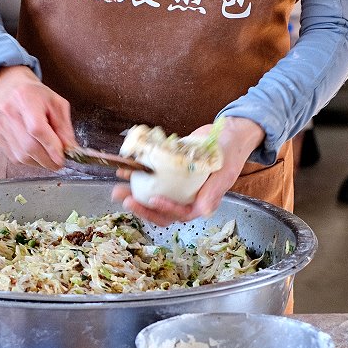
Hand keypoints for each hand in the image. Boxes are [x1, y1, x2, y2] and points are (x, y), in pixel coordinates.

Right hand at [0, 65, 77, 170]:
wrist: (12, 89)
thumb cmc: (37, 97)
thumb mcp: (57, 105)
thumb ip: (65, 128)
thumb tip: (70, 150)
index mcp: (26, 98)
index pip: (37, 128)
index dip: (51, 147)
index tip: (61, 159)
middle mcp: (8, 111)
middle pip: (29, 146)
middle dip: (47, 160)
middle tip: (58, 163)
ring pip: (21, 156)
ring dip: (38, 161)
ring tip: (47, 154)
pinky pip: (13, 157)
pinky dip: (27, 159)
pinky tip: (34, 150)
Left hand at [111, 117, 264, 225]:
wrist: (228, 134)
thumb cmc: (230, 154)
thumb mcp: (224, 174)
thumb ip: (212, 193)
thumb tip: (203, 212)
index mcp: (200, 203)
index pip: (179, 214)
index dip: (164, 209)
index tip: (152, 199)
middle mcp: (185, 198)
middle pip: (161, 211)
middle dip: (141, 208)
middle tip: (125, 199)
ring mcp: (175, 187)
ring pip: (152, 197)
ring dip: (134, 195)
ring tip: (117, 189)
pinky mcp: (168, 174)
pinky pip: (150, 179)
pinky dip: (136, 177)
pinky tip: (124, 172)